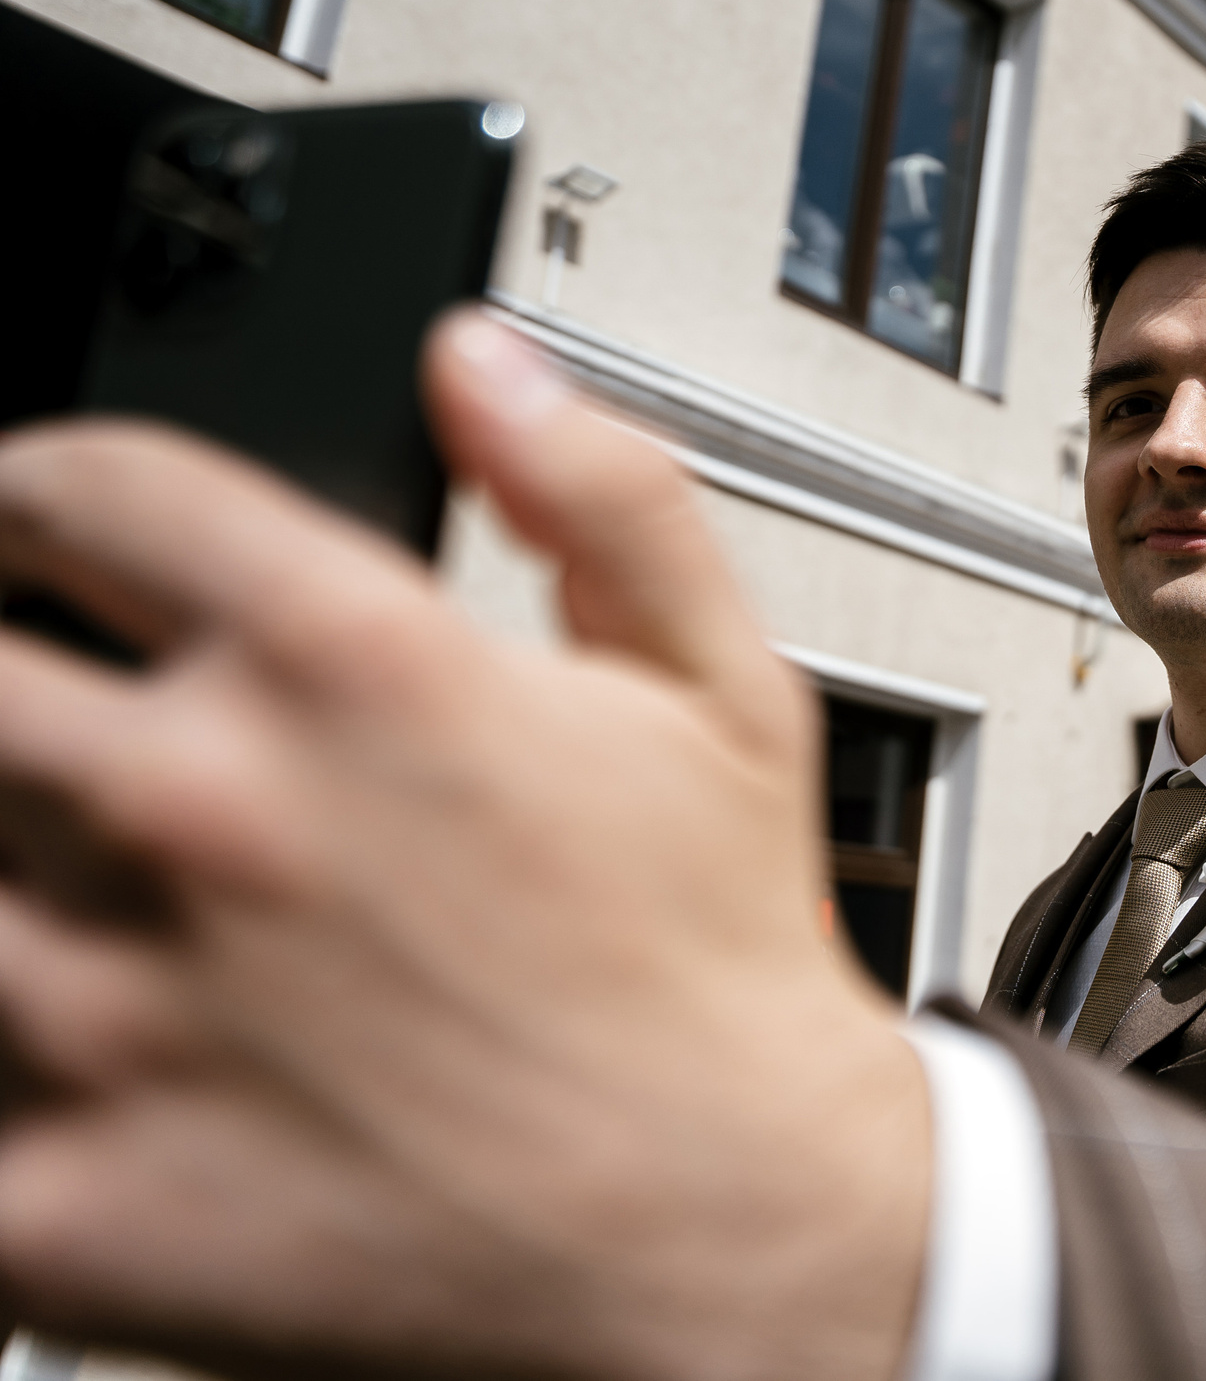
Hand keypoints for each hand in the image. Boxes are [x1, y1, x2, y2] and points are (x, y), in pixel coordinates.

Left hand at [0, 314, 928, 1380]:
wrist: (740, 1237)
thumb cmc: (730, 976)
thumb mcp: (726, 688)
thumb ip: (603, 492)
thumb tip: (481, 362)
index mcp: (362, 667)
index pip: (89, 493)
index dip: (31, 485)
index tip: (30, 523)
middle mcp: (220, 810)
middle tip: (24, 703)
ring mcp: (126, 1006)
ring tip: (56, 872)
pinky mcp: (77, 1196)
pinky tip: (38, 1033)